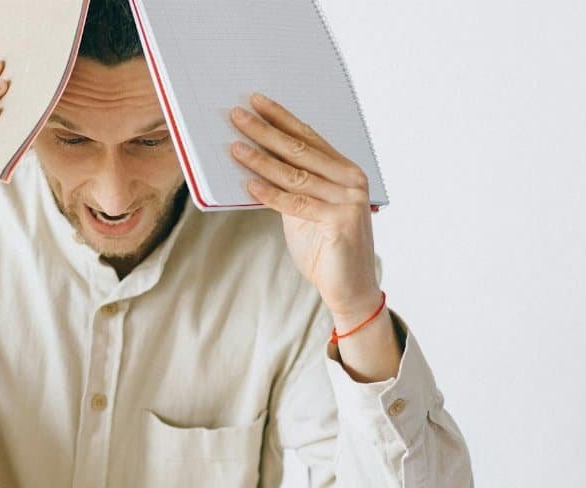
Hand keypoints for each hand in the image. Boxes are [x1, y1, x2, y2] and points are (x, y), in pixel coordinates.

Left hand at [228, 92, 380, 326]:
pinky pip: (297, 203)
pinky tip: (249, 183)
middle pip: (300, 150)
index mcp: (344, 170)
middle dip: (265, 130)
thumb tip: (254, 160)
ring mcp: (349, 200)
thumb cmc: (325, 247)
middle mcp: (351, 180)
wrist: (349, 287)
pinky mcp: (341, 222)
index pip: (308, 137)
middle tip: (237, 115)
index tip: (256, 102)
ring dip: (261, 159)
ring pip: (295, 175)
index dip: (281, 118)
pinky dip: (271, 193)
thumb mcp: (305, 209)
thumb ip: (290, 185)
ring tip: (235, 147)